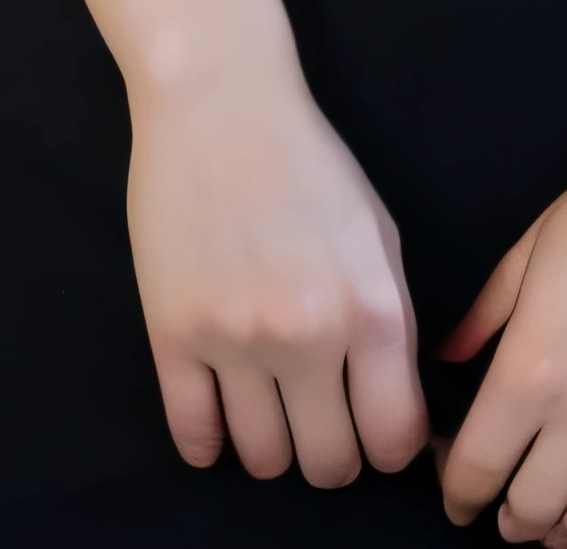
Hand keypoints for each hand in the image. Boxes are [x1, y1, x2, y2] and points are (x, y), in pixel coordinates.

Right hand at [127, 63, 428, 487]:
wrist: (219, 101)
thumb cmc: (309, 160)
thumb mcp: (378, 233)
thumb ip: (391, 321)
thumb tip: (395, 406)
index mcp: (372, 308)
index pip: (394, 440)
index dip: (389, 446)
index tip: (375, 430)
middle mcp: (308, 335)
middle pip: (329, 465)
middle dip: (332, 454)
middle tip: (321, 420)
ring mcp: (235, 340)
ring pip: (264, 461)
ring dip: (273, 446)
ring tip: (270, 408)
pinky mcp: (172, 336)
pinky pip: (194, 436)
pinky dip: (210, 441)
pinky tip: (221, 412)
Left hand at [439, 95, 566, 544]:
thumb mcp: (526, 251)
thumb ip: (483, 316)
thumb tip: (448, 363)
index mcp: (534, 367)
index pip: (480, 466)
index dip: (459, 492)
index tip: (456, 493)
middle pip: (537, 506)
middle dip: (511, 519)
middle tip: (505, 509)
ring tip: (556, 523)